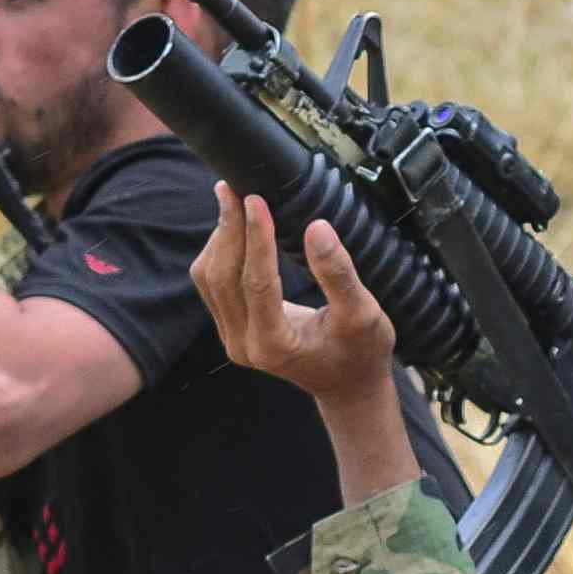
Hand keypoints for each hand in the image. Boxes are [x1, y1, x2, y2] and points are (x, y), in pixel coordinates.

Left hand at [197, 190, 388, 403]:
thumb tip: (318, 227)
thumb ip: (338, 274)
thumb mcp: (363, 314)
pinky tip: (234, 227)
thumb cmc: (361, 352)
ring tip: (233, 200)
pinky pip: (212, 285)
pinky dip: (220, 252)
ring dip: (220, 238)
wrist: (349, 385)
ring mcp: (233, 339)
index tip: (256, 198)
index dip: (256, 237)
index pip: (256, 282)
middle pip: (222, 278)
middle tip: (235, 188)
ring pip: (209, 280)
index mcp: (274, 346)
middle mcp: (244, 345)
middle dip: (229, 229)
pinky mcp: (231, 329)